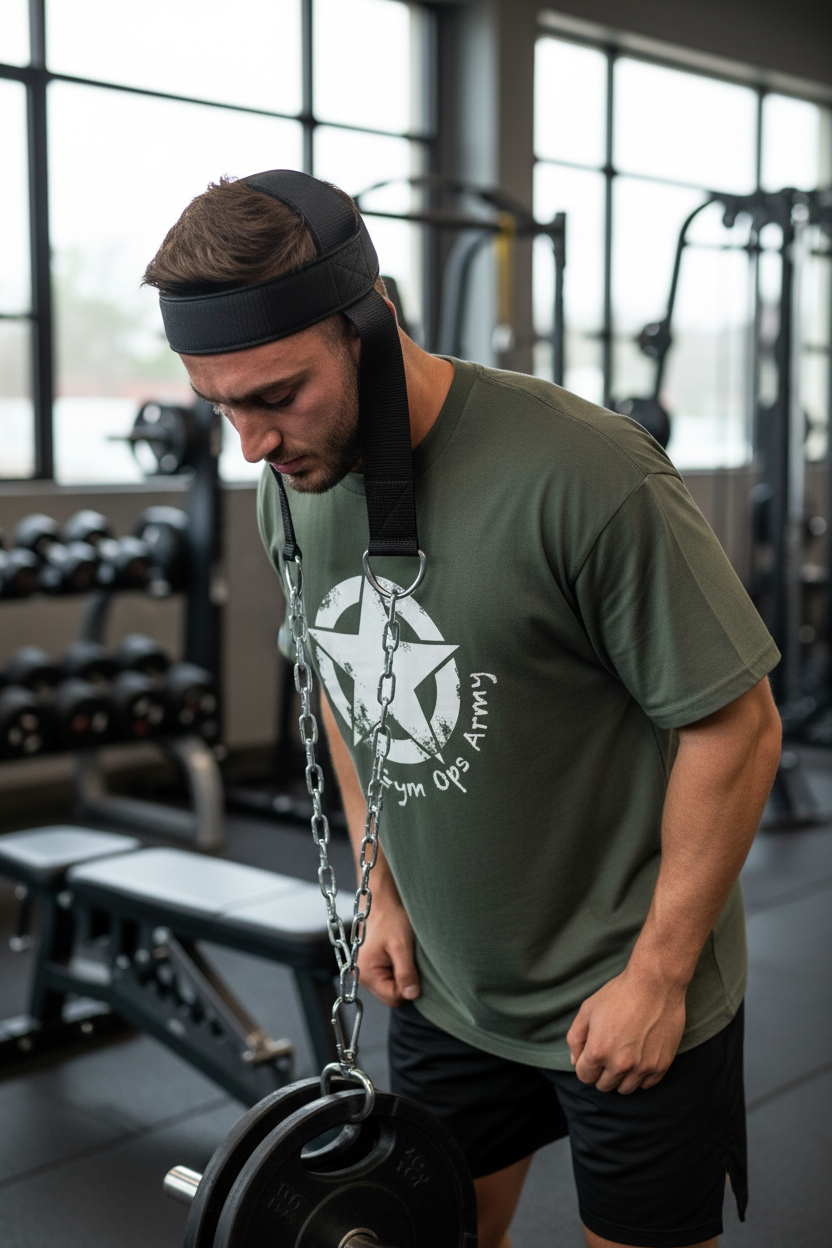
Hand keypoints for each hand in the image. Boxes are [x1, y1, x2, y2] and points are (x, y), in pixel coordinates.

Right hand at [357, 889, 420, 1007]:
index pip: (393, 998)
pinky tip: (395, 953)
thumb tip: (412, 995)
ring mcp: (364, 970)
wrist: (383, 900)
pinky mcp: (369, 964)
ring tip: (399, 952)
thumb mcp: (402, 946)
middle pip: (390, 994)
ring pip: (389, 986)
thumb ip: (406, 973)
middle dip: (403, 980)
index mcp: (365, 972)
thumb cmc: (391, 919)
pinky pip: (387, 977)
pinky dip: (395, 968)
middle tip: (405, 957)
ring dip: (399, 973)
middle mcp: (360, 974)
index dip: (407, 986)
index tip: (410, 966)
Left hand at [566, 967, 686, 1093]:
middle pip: (604, 1085)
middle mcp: (620, 1064)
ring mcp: (642, 1067)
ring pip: (625, 1089)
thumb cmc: (619, 994)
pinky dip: (641, 1076)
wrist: (655, 985)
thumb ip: (576, 1037)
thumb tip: (575, 1060)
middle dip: (602, 1072)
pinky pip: (646, 1085)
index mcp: (598, 1051)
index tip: (592, 1053)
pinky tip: (639, 1058)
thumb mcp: (587, 1009)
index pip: (584, 1076)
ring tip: (624, 1056)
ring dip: (621, 1077)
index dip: (585, 1065)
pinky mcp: (661, 1065)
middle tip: (609, 1052)